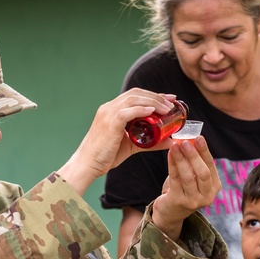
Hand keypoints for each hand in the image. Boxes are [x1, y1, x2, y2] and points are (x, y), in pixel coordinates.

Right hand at [58, 88, 176, 194]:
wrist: (87, 165)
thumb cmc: (106, 156)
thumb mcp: (132, 146)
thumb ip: (150, 143)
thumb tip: (170, 141)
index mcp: (112, 110)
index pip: (135, 95)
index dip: (153, 95)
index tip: (169, 98)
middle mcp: (109, 108)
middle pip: (136, 93)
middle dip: (156, 95)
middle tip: (172, 102)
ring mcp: (108, 114)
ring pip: (133, 99)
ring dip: (153, 101)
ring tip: (168, 109)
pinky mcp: (109, 123)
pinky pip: (127, 112)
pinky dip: (141, 110)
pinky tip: (153, 111)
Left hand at [151, 136, 220, 240]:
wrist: (171, 212)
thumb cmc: (184, 189)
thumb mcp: (194, 177)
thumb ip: (195, 162)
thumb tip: (190, 140)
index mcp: (214, 187)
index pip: (211, 166)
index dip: (204, 151)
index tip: (198, 138)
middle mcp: (207, 196)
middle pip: (202, 173)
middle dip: (194, 156)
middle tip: (185, 142)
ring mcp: (193, 201)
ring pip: (188, 176)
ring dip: (181, 159)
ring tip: (175, 146)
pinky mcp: (178, 201)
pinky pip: (175, 179)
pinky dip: (172, 164)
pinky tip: (170, 155)